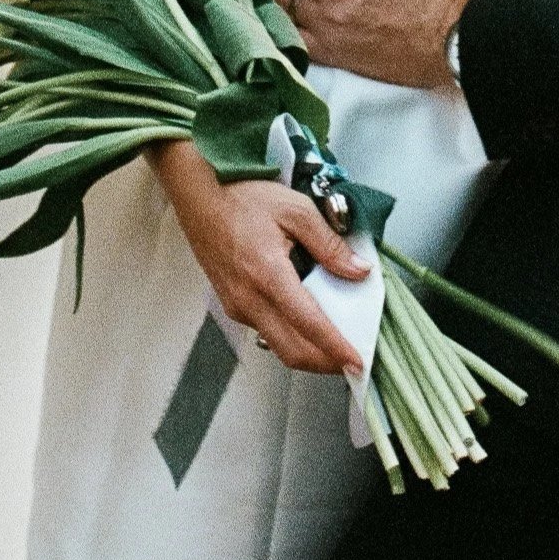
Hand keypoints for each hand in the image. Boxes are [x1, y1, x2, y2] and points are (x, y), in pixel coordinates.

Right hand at [148, 141, 365, 375]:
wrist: (200, 195)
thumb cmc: (243, 197)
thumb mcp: (297, 210)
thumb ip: (330, 244)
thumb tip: (359, 270)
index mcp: (267, 274)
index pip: (308, 324)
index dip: (335, 348)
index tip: (357, 364)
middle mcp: (248, 298)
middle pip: (292, 350)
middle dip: (325, 363)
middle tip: (352, 363)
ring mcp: (237, 305)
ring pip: (278, 344)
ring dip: (309, 353)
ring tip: (335, 346)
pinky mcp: (232, 305)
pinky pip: (265, 331)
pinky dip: (291, 336)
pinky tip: (307, 323)